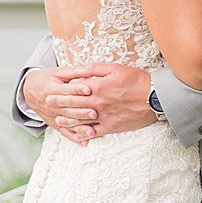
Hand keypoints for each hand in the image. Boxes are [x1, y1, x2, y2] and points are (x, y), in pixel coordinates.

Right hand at [22, 66, 97, 143]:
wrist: (29, 90)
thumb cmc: (45, 79)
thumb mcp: (57, 72)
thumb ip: (74, 72)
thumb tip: (90, 68)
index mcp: (51, 89)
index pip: (66, 90)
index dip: (77, 89)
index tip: (88, 89)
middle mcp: (50, 104)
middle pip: (67, 108)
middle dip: (81, 111)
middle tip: (94, 112)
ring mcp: (52, 115)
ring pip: (67, 122)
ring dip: (79, 127)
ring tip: (91, 130)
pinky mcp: (54, 124)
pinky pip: (65, 132)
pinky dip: (74, 138)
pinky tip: (84, 141)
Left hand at [29, 63, 156, 142]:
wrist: (155, 98)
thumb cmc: (136, 80)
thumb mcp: (114, 68)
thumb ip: (93, 70)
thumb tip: (78, 72)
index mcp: (98, 87)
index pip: (74, 90)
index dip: (60, 91)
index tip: (49, 91)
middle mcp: (98, 103)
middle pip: (73, 105)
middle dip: (58, 104)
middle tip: (46, 104)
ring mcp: (104, 117)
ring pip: (80, 120)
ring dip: (67, 119)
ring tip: (57, 119)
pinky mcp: (111, 127)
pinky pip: (94, 133)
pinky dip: (83, 134)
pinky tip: (76, 134)